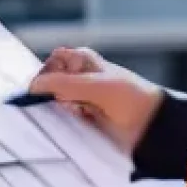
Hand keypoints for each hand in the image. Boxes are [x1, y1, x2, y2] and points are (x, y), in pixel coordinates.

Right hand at [29, 46, 164, 155]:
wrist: (153, 126)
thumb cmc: (130, 97)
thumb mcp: (95, 86)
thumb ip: (63, 84)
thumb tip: (33, 86)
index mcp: (82, 60)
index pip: (52, 62)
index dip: (46, 74)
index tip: (45, 88)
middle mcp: (79, 76)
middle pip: (51, 83)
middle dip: (52, 94)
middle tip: (67, 102)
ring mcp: (81, 98)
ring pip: (56, 101)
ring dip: (61, 109)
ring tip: (80, 112)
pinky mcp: (84, 118)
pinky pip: (65, 117)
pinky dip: (67, 120)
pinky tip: (81, 120)